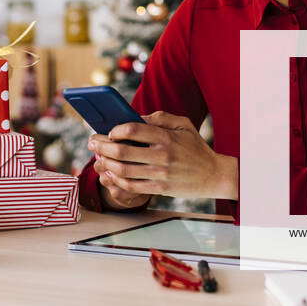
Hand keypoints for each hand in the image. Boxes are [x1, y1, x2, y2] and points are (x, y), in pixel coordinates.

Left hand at [87, 111, 237, 199]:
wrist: (214, 175)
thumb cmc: (196, 148)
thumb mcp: (184, 125)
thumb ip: (161, 118)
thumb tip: (137, 116)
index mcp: (166, 137)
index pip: (133, 130)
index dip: (115, 129)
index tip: (108, 130)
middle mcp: (162, 155)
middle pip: (122, 151)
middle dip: (102, 146)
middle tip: (92, 142)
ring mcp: (160, 174)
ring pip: (123, 170)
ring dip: (105, 164)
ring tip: (98, 158)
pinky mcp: (159, 188)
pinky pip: (131, 186)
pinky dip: (116, 180)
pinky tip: (110, 174)